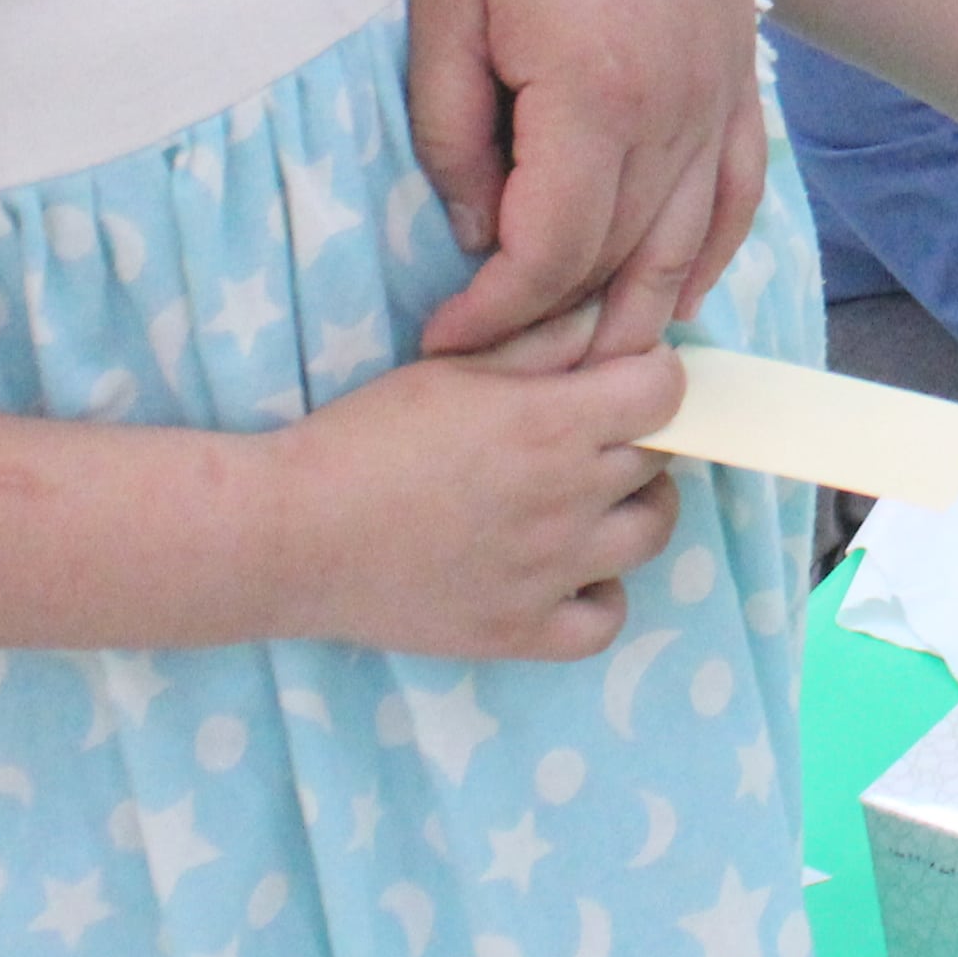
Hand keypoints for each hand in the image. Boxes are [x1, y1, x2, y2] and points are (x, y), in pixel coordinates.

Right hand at [262, 314, 686, 660]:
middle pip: (659, 459)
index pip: (667, 390)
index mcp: (553, 424)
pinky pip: (605, 620)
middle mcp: (567, 499)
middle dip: (638, 436)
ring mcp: (550, 573)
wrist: (290, 535)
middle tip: (589, 434)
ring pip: (650, 535)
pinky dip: (599, 595)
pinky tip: (565, 572)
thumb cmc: (363, 438)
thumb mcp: (455, 367)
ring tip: (585, 500)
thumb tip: (611, 324)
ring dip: (632, 509)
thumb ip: (543, 345)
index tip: (623, 379)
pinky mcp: (521, 632)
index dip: (653, 376)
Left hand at [407, 0, 766, 364]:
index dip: (493, 316)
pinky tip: (681, 287)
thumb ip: (454, 129)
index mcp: (594, 102)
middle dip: (556, 333)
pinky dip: (713, 251)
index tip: (443, 339)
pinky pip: (739, 190)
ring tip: (584, 361)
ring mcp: (718, 95)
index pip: (548, 256)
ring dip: (638, 312)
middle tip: (501, 374)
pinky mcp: (738, 72)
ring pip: (689, 243)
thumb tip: (472, 225)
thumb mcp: (445, 7)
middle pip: (623, 265)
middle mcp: (673, 114)